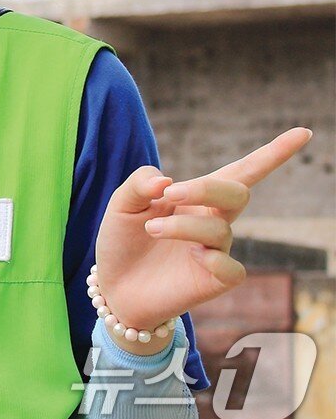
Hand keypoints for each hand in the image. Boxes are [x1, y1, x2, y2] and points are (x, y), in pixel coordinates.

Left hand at [95, 127, 310, 353]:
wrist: (114, 285)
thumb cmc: (122, 240)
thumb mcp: (121, 204)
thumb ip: (139, 183)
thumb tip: (166, 181)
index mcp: (195, 195)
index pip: (242, 170)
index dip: (274, 153)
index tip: (303, 133)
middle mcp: (212, 219)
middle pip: (236, 191)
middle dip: (206, 187)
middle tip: (170, 193)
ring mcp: (217, 250)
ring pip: (219, 229)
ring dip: (182, 225)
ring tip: (151, 229)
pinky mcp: (216, 280)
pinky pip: (231, 268)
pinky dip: (213, 261)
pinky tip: (193, 259)